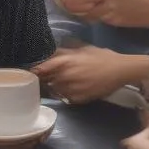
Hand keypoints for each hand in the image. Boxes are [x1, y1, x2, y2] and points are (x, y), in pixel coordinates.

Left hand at [33, 45, 148, 103]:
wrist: (120, 71)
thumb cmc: (101, 56)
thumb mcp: (81, 49)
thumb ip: (64, 51)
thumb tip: (50, 53)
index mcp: (64, 62)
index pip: (40, 69)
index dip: (33, 71)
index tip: (28, 71)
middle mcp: (65, 77)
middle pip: (45, 81)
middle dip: (43, 79)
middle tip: (42, 77)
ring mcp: (71, 90)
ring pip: (54, 90)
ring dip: (53, 87)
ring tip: (58, 82)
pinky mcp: (78, 100)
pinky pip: (64, 97)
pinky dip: (64, 94)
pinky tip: (70, 88)